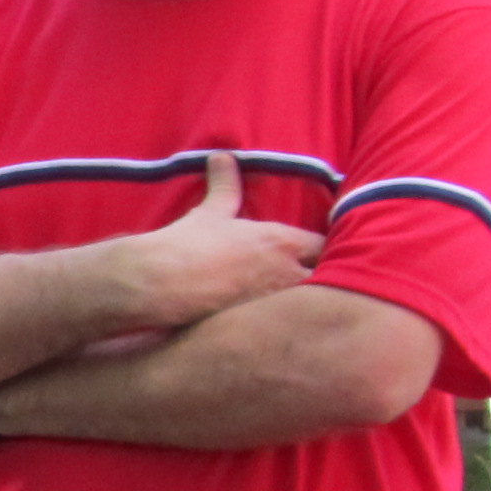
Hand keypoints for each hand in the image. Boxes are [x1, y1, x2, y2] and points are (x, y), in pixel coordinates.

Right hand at [112, 152, 320, 330]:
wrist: (161, 283)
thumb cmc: (189, 245)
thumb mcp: (210, 213)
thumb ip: (225, 186)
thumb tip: (222, 156)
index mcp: (282, 242)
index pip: (326, 245)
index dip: (325, 250)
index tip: (320, 253)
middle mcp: (289, 273)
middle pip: (329, 280)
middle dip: (326, 281)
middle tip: (317, 284)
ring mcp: (277, 305)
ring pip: (313, 308)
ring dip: (309, 307)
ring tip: (304, 312)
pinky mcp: (263, 330)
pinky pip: (291, 331)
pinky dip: (289, 331)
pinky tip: (282, 333)